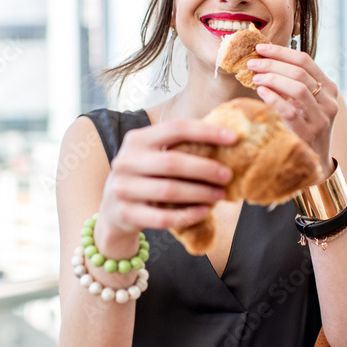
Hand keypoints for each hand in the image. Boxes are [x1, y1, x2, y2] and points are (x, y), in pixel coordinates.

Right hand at [95, 120, 236, 255]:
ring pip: (169, 191)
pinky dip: (187, 215)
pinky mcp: (125, 214)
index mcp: (137, 140)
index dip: (206, 132)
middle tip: (228, 176)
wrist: (112, 211)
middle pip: (173, 162)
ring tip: (220, 195)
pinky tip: (204, 211)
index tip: (233, 138)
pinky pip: (163, 217)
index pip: (175, 128)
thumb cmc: (144, 178)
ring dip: (200, 193)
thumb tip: (226, 140)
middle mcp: (125, 161)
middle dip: (206, 168)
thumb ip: (178, 147)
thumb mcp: (151, 156)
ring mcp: (122, 188)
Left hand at [247, 43, 336, 178]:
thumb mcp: (304, 103)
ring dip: (272, 78)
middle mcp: (329, 101)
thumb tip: (264, 59)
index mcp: (330, 88)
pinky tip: (261, 92)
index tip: (260, 47)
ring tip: (255, 77)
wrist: (315, 163)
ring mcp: (321, 118)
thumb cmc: (304, 127)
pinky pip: (289, 111)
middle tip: (253, 62)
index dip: (281, 51)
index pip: (306, 61)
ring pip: (297, 88)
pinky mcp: (309, 134)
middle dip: (273, 63)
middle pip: (300, 72)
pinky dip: (273, 98)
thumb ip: (292, 83)